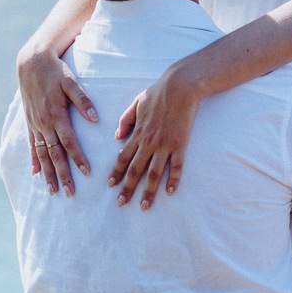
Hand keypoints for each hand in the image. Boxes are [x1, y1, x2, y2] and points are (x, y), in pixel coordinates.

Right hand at [17, 45, 98, 195]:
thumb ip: (83, 101)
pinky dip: (34, 160)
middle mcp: (44, 123)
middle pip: (54, 154)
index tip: (87, 173)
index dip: (78, 158)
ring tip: (52, 190)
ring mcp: (35, 124)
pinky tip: (35, 173)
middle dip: (62, 174)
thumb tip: (96, 118)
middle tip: (69, 193)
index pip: (69, 142)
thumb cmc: (55, 72)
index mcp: (56, 114)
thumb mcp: (71, 82)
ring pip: (42, 154)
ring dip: (47, 173)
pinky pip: (32, 145)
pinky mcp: (29, 122)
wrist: (31, 63)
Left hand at [108, 68, 199, 209]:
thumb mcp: (137, 103)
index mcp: (138, 132)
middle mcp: (149, 142)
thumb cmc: (158, 92)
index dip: (116, 172)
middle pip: (135, 170)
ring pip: (154, 173)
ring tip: (144, 206)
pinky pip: (176, 166)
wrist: (180, 86)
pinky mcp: (180, 144)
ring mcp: (165, 144)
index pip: (123, 157)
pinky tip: (170, 192)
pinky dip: (173, 180)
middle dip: (127, 188)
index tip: (110, 186)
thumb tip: (117, 136)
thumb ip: (126, 120)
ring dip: (148, 191)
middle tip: (121, 204)